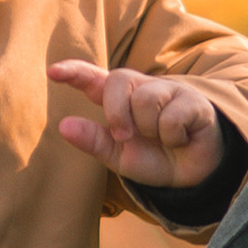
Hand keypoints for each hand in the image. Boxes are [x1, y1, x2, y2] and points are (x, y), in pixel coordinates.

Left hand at [51, 57, 223, 191]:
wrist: (195, 175)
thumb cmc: (155, 159)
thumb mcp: (119, 157)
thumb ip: (94, 141)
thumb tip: (64, 126)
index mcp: (119, 100)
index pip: (93, 79)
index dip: (74, 72)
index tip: (52, 72)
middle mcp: (142, 89)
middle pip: (118, 80)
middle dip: (117, 113)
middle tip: (126, 137)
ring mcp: (169, 91)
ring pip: (146, 100)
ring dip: (150, 130)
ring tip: (162, 139)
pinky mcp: (193, 101)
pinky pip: (172, 116)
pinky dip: (173, 137)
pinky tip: (181, 139)